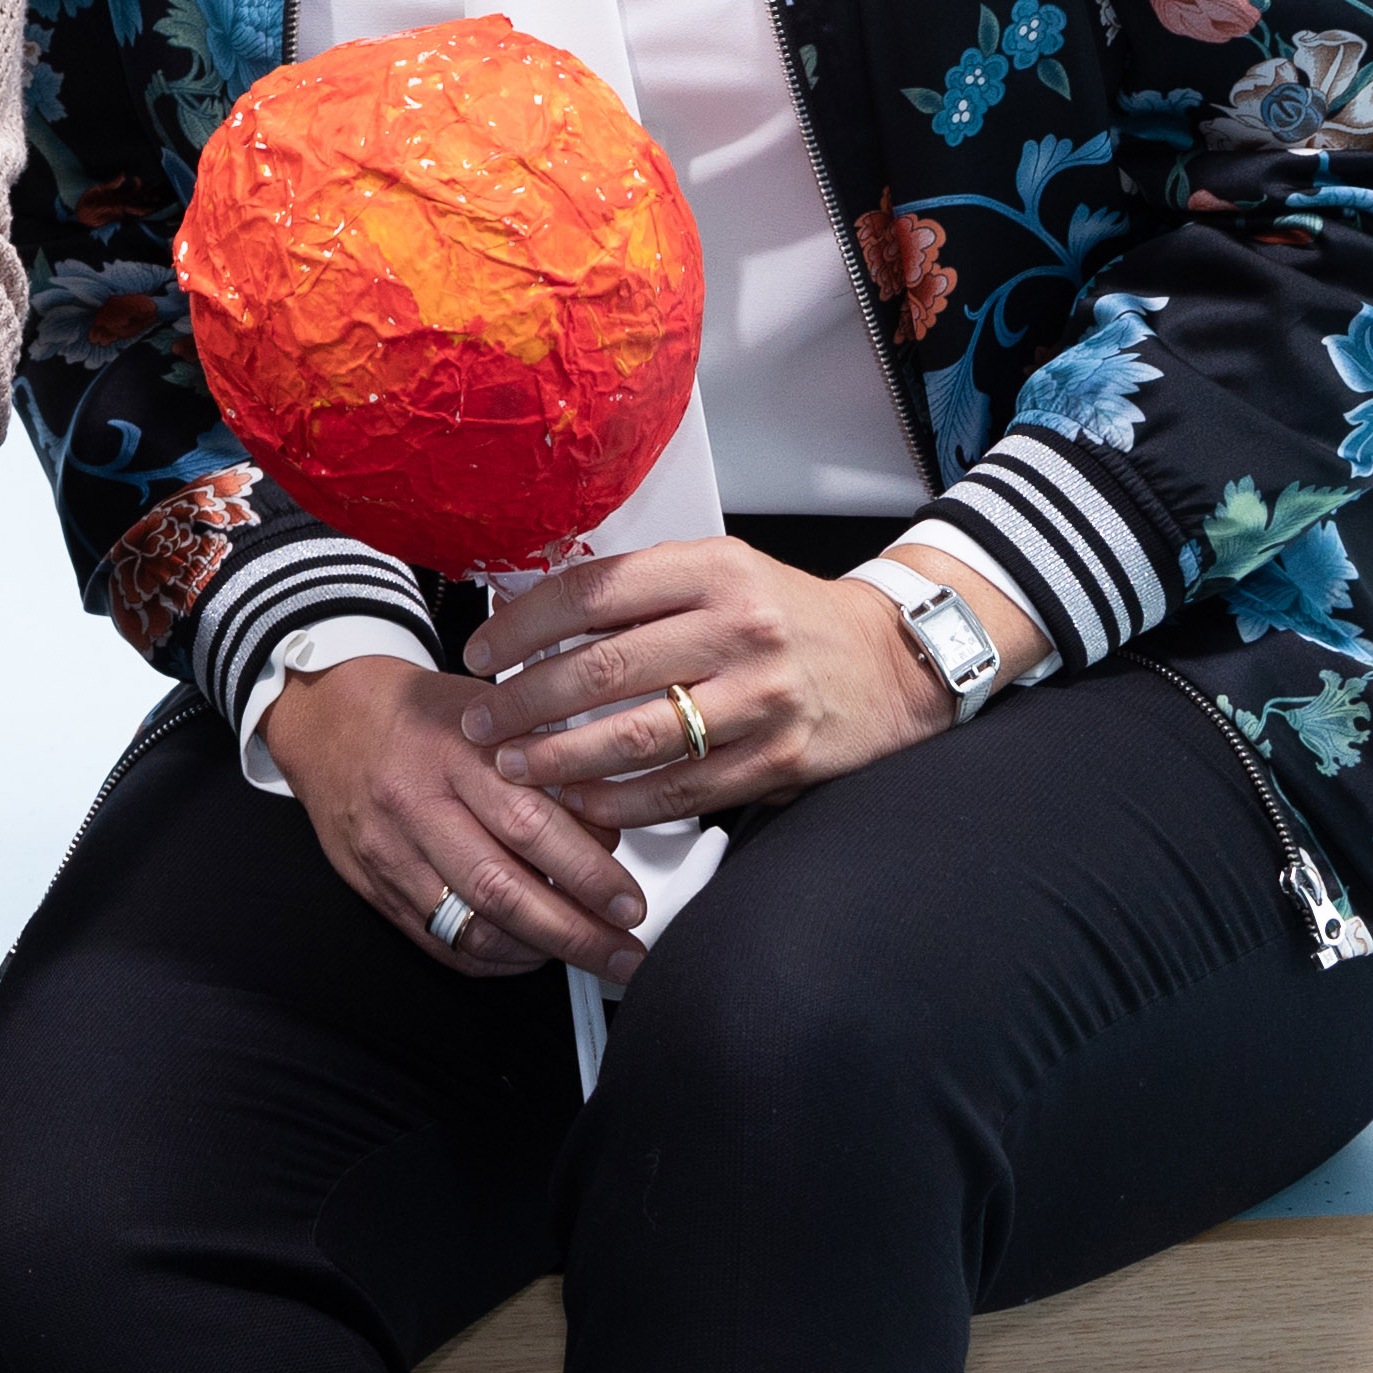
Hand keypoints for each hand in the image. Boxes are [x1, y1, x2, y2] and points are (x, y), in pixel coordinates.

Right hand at [259, 656, 652, 979]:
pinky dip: (495, 960)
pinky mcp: (375, 887)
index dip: (587, 872)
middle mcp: (415, 805)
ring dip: (541, 952)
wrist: (323, 716)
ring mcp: (390, 852)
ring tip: (586, 954)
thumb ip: (542, 766)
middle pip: (503, 888)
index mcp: (451, 752)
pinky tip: (529, 954)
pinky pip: (442, 943)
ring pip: (473, 926)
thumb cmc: (413, 713)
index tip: (629, 902)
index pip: (528, 823)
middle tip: (624, 950)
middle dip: (576, 932)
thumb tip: (604, 833)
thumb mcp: (485, 713)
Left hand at [458, 539, 975, 833]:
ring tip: (515, 766)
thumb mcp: (721, 573)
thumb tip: (534, 618)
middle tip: (481, 722)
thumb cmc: (787, 615)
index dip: (522, 625)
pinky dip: (619, 802)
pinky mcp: (778, 758)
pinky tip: (582, 803)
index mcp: (713, 569)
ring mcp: (760, 698)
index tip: (481, 651)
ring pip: (634, 737)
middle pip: (602, 669)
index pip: (592, 592)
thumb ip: (642, 594)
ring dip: (560, 759)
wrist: (891, 661)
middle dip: (524, 702)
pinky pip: (679, 789)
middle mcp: (738, 628)